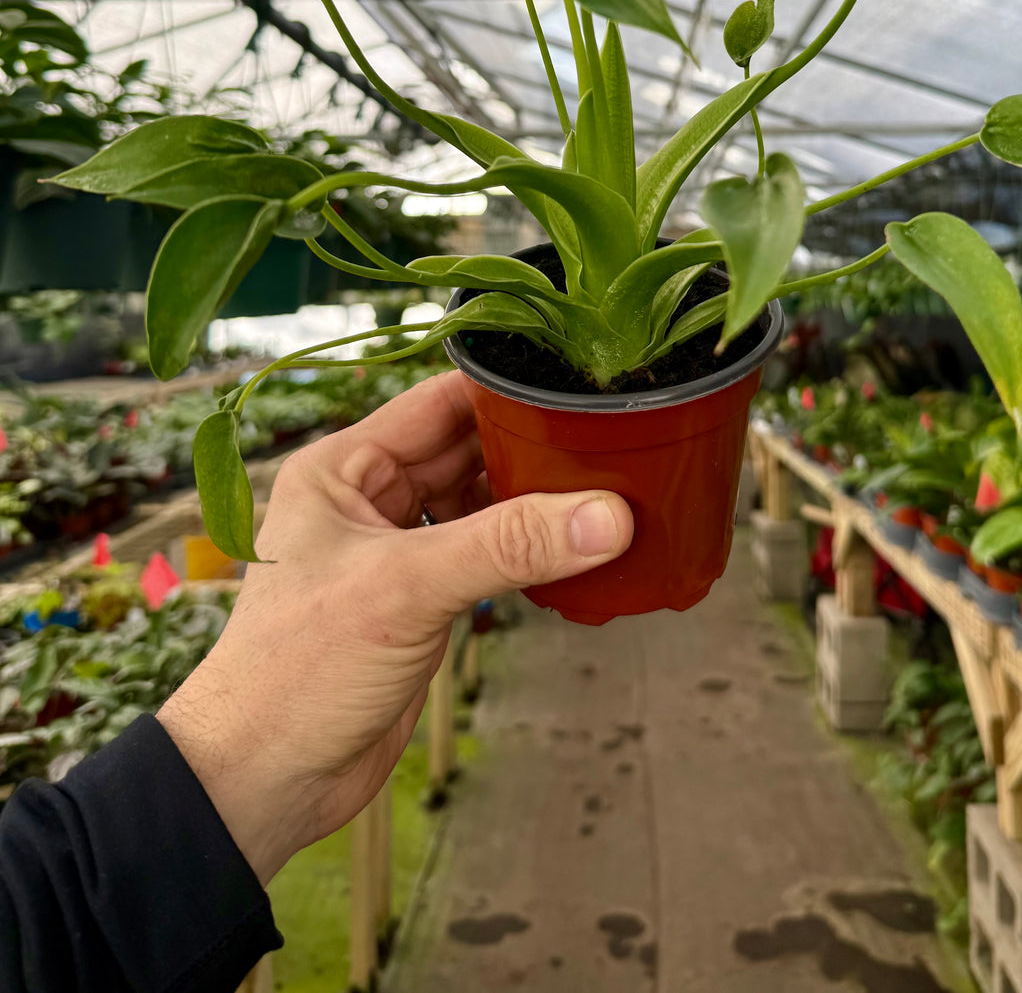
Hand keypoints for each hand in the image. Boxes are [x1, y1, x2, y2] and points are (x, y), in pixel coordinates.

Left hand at [158, 371, 631, 882]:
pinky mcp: (418, 602)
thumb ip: (508, 546)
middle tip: (610, 446)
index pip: (438, 402)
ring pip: (481, 505)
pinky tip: (572, 554)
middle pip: (468, 450)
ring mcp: (395, 552)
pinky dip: (526, 554)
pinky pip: (484, 557)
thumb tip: (606, 515)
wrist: (261, 782)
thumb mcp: (405, 590)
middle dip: (532, 449)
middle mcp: (368, 499)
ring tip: (607, 494)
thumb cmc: (295, 672)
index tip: (577, 390)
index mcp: (342, 468)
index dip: (506, 391)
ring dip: (534, 505)